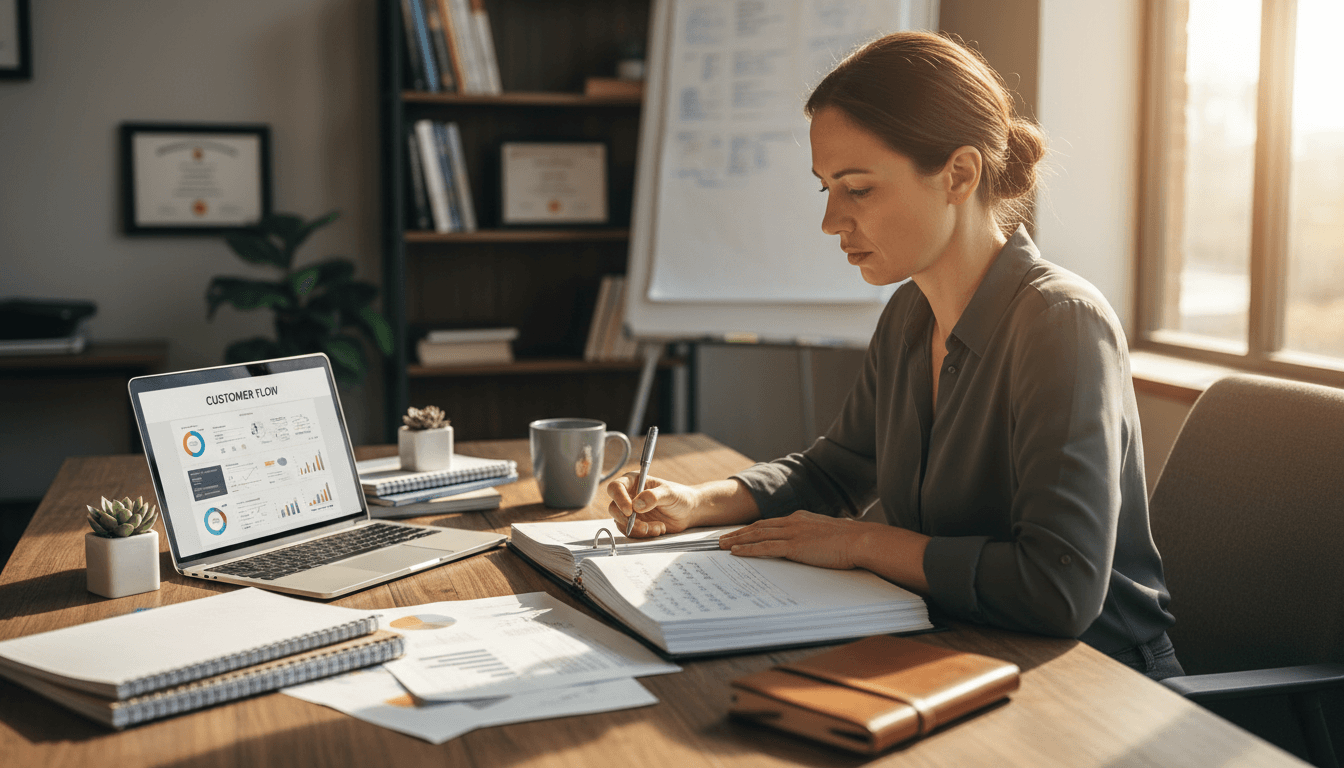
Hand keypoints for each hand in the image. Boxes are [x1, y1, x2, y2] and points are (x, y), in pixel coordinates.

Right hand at [606, 473, 701, 537]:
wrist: (688, 512)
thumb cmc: (679, 496)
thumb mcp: (669, 493)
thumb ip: (653, 496)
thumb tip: (636, 505)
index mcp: (634, 481)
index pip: (615, 487)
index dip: (619, 499)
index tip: (630, 510)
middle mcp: (629, 496)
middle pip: (614, 508)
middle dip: (627, 520)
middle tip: (644, 526)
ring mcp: (631, 512)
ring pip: (622, 523)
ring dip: (638, 529)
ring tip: (658, 527)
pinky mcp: (635, 524)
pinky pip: (631, 532)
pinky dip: (644, 534)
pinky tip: (659, 529)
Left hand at [717, 510, 866, 569]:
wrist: (861, 540)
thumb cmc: (850, 542)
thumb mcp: (828, 535)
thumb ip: (815, 538)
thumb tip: (811, 547)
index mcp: (801, 518)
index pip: (770, 523)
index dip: (752, 528)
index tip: (740, 533)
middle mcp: (793, 522)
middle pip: (758, 526)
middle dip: (738, 533)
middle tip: (722, 539)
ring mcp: (793, 533)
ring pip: (757, 535)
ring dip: (737, 540)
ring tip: (722, 546)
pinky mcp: (795, 546)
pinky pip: (765, 547)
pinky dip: (748, 549)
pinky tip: (736, 553)